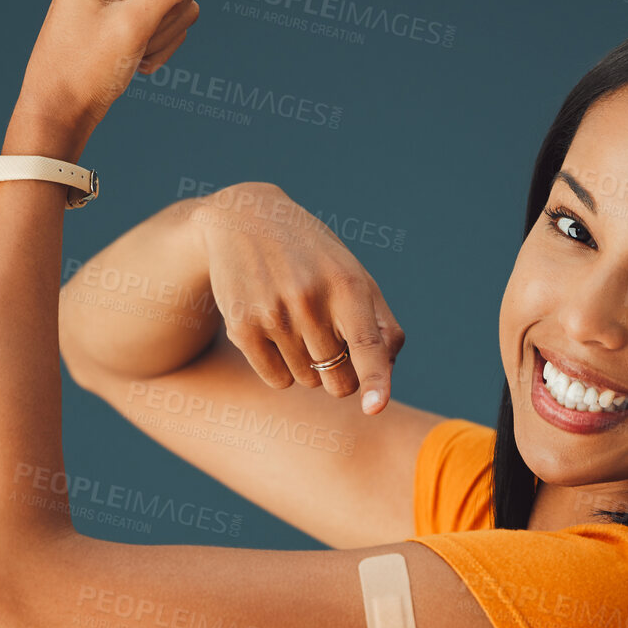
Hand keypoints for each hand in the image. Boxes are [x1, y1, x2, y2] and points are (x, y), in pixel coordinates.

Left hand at [12, 0, 208, 138]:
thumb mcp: (133, 25)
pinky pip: (168, 21)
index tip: (141, 20)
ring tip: (130, 50)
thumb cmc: (86, 66)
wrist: (62, 103)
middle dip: (166, 18)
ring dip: (162, 37)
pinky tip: (131, 55)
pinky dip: (157, 45)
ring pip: (180, 5)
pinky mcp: (128, 6)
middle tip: (133, 39)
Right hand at [196, 183, 405, 414]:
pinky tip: (275, 333)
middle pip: (339, 382)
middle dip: (340, 374)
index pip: (366, 344)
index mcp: (347, 286)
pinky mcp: (243, 327)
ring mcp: (273, 314)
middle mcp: (309, 300)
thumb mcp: (355, 276)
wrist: (245, 219)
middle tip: (330, 342)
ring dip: (309, 366)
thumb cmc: (314, 257)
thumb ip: (382, 325)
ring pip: (308, 382)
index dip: (375, 380)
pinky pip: (278, 380)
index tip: (374, 409)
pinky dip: (282, 369)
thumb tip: (384, 373)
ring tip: (296, 322)